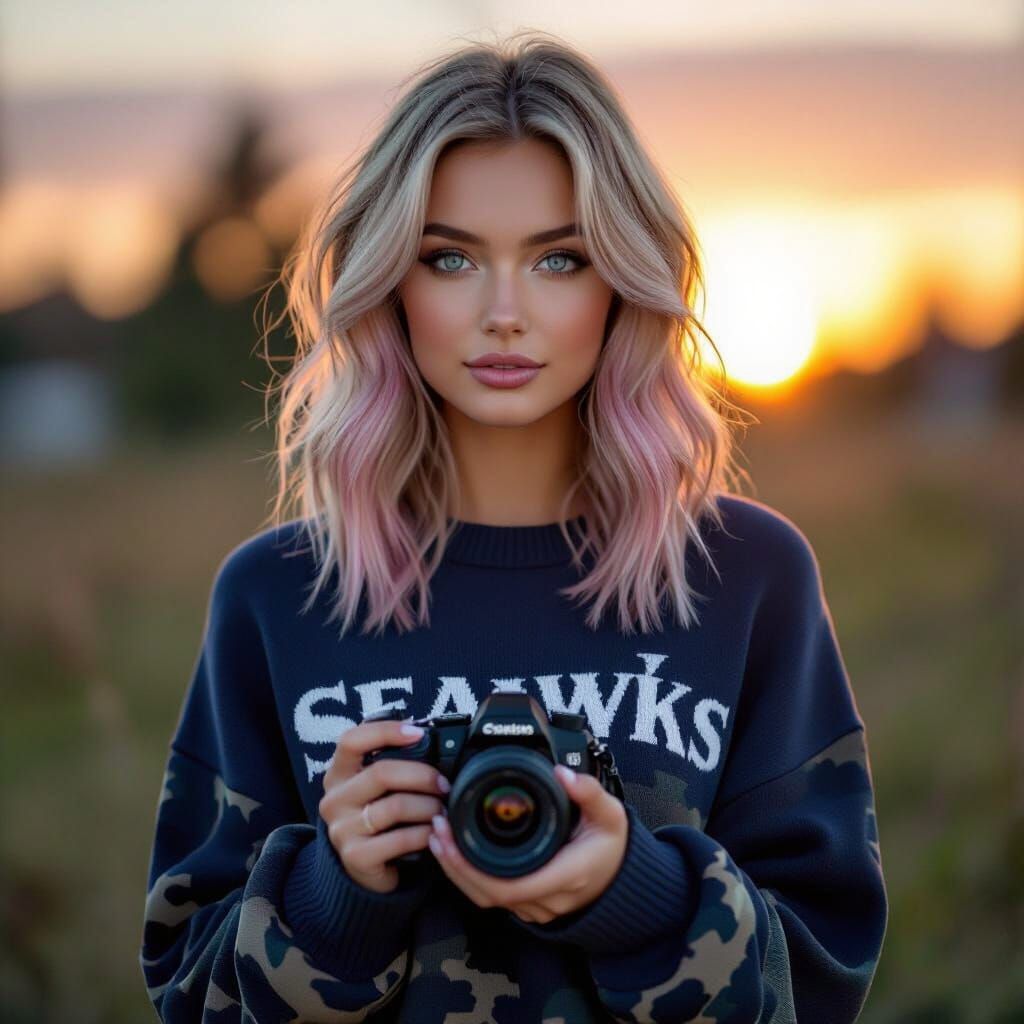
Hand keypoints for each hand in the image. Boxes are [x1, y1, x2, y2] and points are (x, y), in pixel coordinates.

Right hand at [318, 719, 449, 893]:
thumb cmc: (378, 814)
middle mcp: (335, 799)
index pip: (352, 740)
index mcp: (339, 773)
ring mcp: (342, 830)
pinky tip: (433, 833)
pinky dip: (424, 834)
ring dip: (428, 806)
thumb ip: (392, 763)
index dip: (385, 731)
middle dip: (422, 776)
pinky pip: (399, 839)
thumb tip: (427, 738)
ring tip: (442, 810)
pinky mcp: (356, 857)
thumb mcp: (375, 787)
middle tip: (444, 784)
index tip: (417, 733)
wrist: (364, 865)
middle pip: (381, 773)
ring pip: (394, 806)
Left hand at [428, 764, 627, 924]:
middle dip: (454, 864)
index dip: (469, 867)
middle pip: (487, 894)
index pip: (506, 887)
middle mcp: (547, 899)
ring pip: (486, 899)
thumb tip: (564, 773)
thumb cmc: (615, 847)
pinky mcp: (530, 905)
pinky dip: (471, 876)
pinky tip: (458, 851)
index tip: (450, 834)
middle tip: (436, 828)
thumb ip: (589, 792)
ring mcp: (537, 907)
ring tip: (438, 836)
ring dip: (458, 871)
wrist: (625, 879)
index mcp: (564, 876)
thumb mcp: (611, 814)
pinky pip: (494, 897)